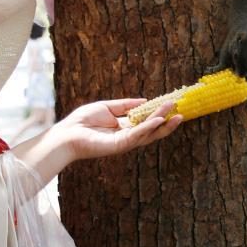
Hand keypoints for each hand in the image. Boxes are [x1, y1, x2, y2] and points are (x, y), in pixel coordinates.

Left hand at [59, 99, 181, 161]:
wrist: (67, 134)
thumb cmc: (82, 121)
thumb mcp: (107, 107)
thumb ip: (125, 105)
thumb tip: (145, 101)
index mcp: (124, 127)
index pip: (146, 121)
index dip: (158, 113)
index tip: (170, 104)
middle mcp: (128, 136)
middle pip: (153, 129)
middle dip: (167, 119)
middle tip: (179, 109)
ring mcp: (126, 142)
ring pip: (150, 133)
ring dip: (164, 123)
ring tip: (176, 113)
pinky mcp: (121, 145)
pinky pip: (139, 135)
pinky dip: (150, 127)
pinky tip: (159, 120)